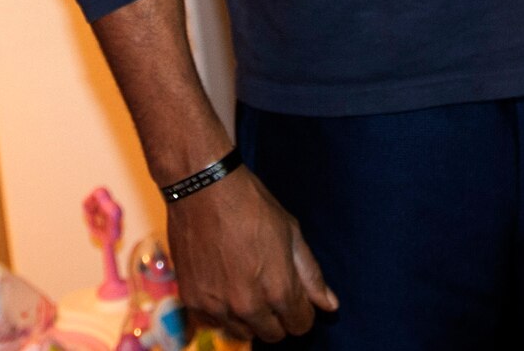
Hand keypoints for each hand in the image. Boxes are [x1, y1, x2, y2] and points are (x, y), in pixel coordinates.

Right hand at [167, 168, 337, 342]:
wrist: (203, 188)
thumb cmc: (251, 205)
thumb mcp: (291, 234)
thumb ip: (311, 275)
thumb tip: (330, 305)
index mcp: (279, 290)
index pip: (300, 326)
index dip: (302, 311)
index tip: (295, 296)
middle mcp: (248, 306)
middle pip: (273, 334)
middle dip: (277, 316)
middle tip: (269, 287)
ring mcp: (217, 307)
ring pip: (243, 332)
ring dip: (248, 316)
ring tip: (244, 283)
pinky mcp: (193, 301)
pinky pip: (214, 323)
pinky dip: (220, 311)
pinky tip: (222, 284)